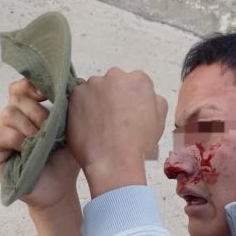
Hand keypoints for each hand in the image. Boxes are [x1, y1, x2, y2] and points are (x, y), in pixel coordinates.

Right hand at [0, 78, 79, 210]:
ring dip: (28, 126)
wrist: (61, 190)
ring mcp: (0, 136)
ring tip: (41, 141)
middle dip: (36, 111)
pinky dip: (15, 139)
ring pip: (8, 114)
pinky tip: (27, 148)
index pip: (21, 87)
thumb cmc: (65, 160)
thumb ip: (67, 108)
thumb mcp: (71, 130)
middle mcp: (11, 120)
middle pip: (16, 99)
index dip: (31, 85)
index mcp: (27, 111)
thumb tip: (74, 82)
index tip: (46, 93)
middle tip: (50, 128)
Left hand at [67, 68, 167, 195]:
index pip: (135, 84)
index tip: (128, 114)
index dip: (132, 101)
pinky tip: (87, 125)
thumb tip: (147, 97)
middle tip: (114, 119)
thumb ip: (155, 101)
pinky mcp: (76, 95)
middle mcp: (115, 75)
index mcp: (139, 80)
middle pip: (114, 83)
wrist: (114, 160)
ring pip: (95, 90)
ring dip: (97, 101)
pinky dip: (82, 108)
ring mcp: (93, 84)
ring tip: (99, 125)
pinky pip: (79, 98)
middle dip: (114, 97)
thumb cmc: (139, 143)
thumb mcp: (160, 121)